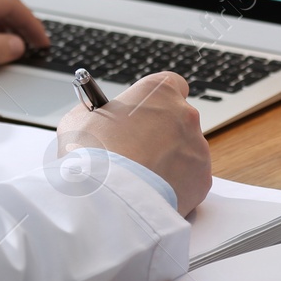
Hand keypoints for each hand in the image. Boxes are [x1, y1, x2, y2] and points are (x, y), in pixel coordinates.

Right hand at [56, 72, 210, 214]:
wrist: (108, 196)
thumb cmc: (92, 153)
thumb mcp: (78, 120)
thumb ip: (94, 113)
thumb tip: (92, 117)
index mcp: (159, 92)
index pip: (171, 84)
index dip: (156, 100)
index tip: (143, 112)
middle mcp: (185, 115)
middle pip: (178, 120)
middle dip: (161, 134)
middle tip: (135, 149)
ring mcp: (197, 148)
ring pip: (185, 151)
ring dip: (167, 160)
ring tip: (139, 176)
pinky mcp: (202, 179)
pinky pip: (189, 179)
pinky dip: (174, 185)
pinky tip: (150, 191)